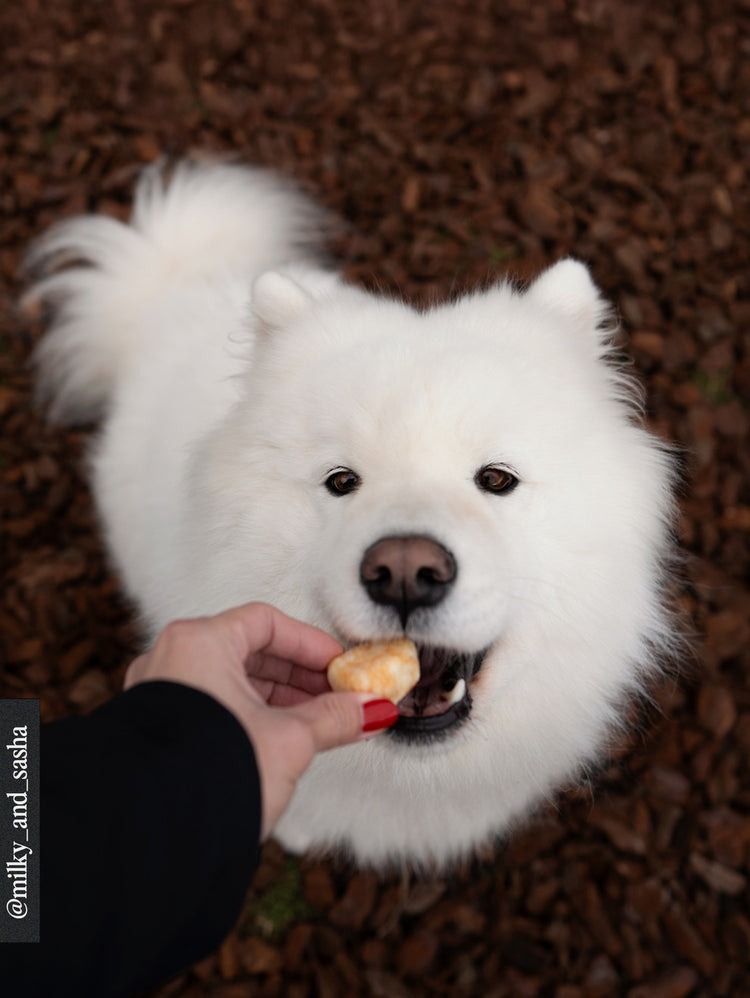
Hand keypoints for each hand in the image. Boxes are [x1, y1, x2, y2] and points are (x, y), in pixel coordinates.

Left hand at [124, 603, 397, 838]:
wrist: (155, 837)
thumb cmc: (208, 775)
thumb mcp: (289, 739)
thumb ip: (334, 718)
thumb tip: (370, 708)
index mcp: (197, 642)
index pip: (267, 623)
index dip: (310, 644)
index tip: (340, 666)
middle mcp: (171, 661)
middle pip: (250, 652)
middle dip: (300, 676)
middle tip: (337, 696)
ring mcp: (160, 697)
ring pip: (232, 683)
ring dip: (279, 700)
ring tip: (317, 723)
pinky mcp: (160, 732)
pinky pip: (214, 707)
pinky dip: (251, 716)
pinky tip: (280, 741)